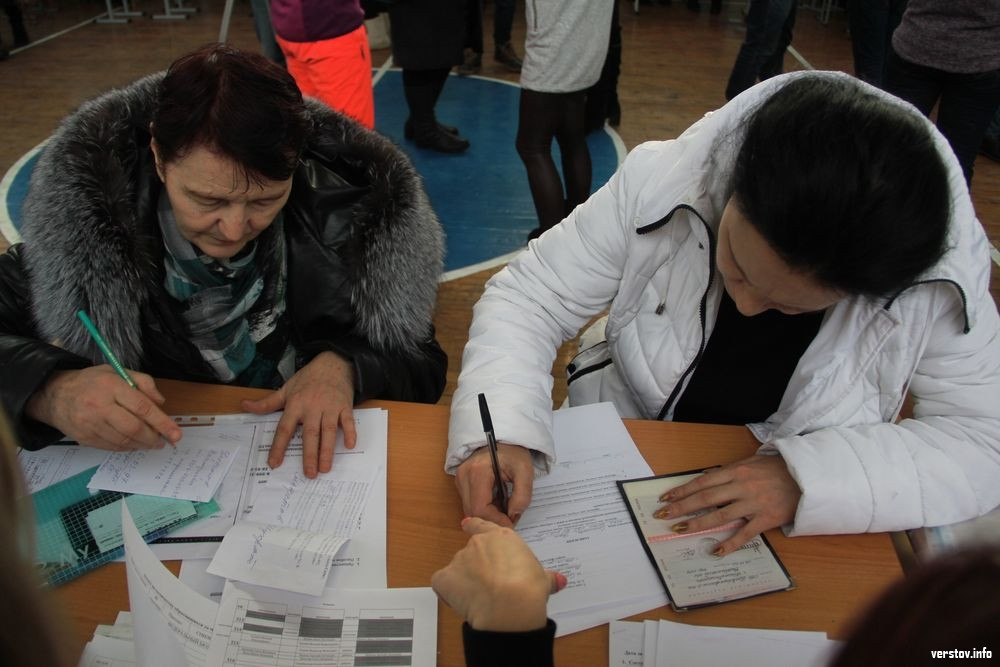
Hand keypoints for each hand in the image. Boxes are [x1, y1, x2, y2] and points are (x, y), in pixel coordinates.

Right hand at [25, 366, 181, 450]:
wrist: (55, 394)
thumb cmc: (93, 382)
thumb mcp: (118, 372)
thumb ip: (143, 383)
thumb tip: (161, 403)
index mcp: (111, 386)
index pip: (142, 407)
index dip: (162, 422)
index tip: (176, 433)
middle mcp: (99, 406)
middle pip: (133, 428)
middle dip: (154, 437)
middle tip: (165, 440)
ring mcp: (89, 424)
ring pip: (123, 441)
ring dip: (142, 444)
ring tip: (152, 443)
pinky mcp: (84, 437)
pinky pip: (112, 447)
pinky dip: (128, 448)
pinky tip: (135, 444)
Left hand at [242, 351, 355, 478]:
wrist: (333, 363)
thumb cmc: (308, 378)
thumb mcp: (286, 388)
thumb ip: (267, 402)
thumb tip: (244, 405)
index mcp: (295, 404)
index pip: (285, 428)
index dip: (279, 446)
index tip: (274, 463)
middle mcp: (312, 407)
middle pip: (310, 434)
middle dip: (309, 455)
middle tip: (309, 474)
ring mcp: (330, 407)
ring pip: (329, 431)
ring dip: (328, 450)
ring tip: (326, 468)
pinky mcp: (345, 406)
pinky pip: (348, 421)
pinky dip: (351, 433)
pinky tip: (350, 446)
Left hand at [431, 517, 565, 631]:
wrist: (509, 605)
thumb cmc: (528, 587)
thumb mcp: (542, 579)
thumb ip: (547, 577)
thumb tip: (560, 580)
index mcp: (500, 538)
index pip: (481, 525)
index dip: (475, 526)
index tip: (468, 525)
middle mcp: (478, 544)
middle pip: (472, 552)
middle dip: (478, 567)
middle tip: (492, 586)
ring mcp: (460, 559)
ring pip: (458, 568)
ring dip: (465, 581)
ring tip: (481, 598)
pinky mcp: (445, 577)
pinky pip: (443, 583)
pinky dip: (448, 590)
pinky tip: (461, 600)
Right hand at [455, 443, 534, 526]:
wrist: (503, 438)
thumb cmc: (513, 452)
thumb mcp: (525, 471)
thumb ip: (522, 495)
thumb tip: (513, 516)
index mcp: (478, 472)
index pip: (480, 508)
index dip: (495, 520)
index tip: (511, 523)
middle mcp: (464, 476)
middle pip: (473, 512)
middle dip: (492, 519)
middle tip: (510, 517)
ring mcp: (460, 480)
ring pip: (470, 510)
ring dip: (488, 515)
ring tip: (505, 507)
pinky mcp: (462, 483)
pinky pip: (471, 504)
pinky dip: (485, 508)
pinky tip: (498, 501)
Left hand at [653, 455, 800, 555]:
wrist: (807, 477)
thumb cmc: (777, 469)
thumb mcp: (751, 463)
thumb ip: (729, 472)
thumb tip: (705, 479)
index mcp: (736, 471)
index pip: (702, 482)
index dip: (682, 490)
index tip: (666, 498)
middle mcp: (741, 486)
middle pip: (705, 498)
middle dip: (681, 507)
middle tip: (663, 515)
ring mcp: (753, 503)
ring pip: (720, 515)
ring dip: (697, 524)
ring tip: (679, 530)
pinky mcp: (766, 519)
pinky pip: (744, 534)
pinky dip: (729, 544)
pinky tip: (716, 551)